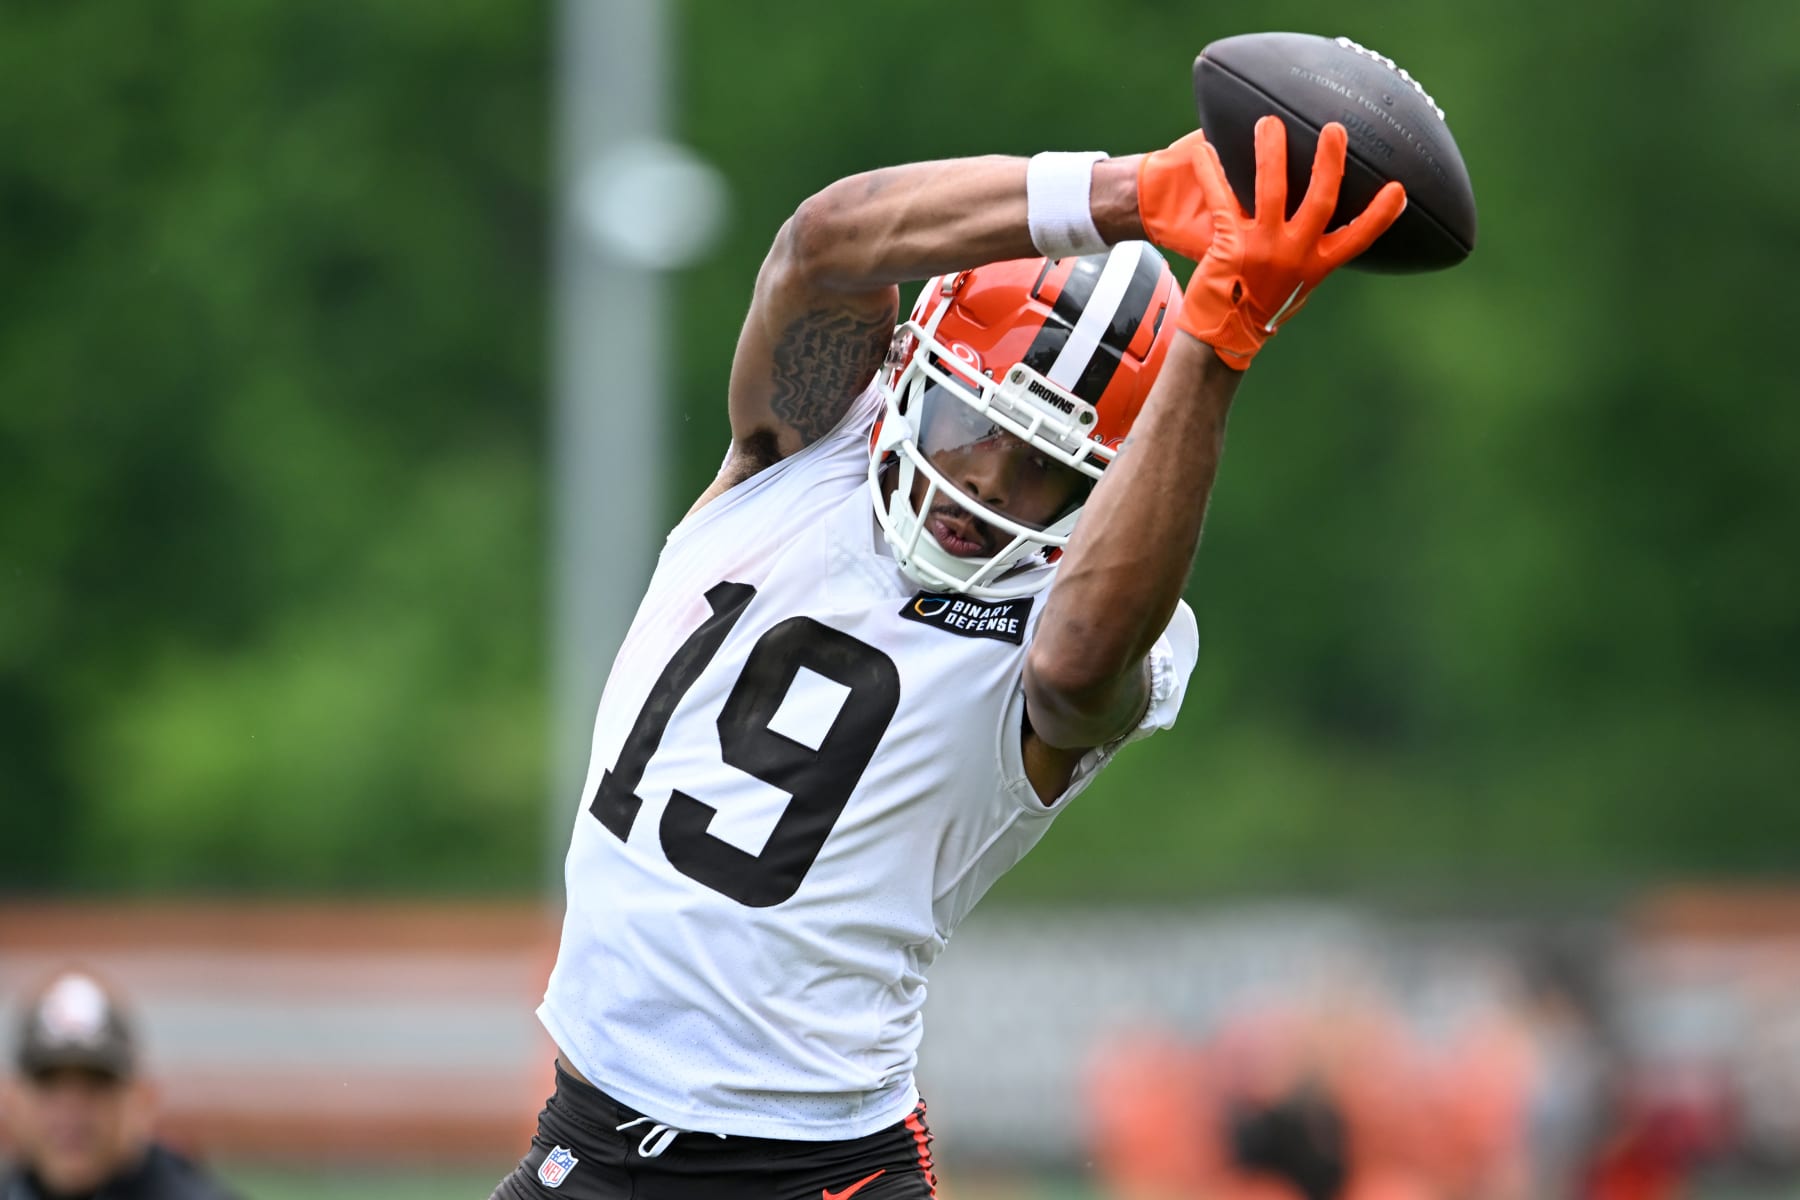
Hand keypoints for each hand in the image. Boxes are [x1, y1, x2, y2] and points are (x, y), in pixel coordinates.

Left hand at [1137, 118, 1405, 368]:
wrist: (1224, 334)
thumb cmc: (1265, 304)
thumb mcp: (1299, 283)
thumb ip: (1313, 253)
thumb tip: (1327, 224)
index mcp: (1317, 265)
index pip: (1358, 238)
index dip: (1380, 214)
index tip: (1400, 189)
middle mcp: (1296, 255)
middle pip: (1321, 202)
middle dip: (1329, 163)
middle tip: (1334, 129)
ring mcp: (1264, 249)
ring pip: (1272, 192)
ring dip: (1271, 154)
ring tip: (1268, 124)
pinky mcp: (1231, 246)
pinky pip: (1222, 200)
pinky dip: (1212, 173)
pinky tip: (1204, 149)